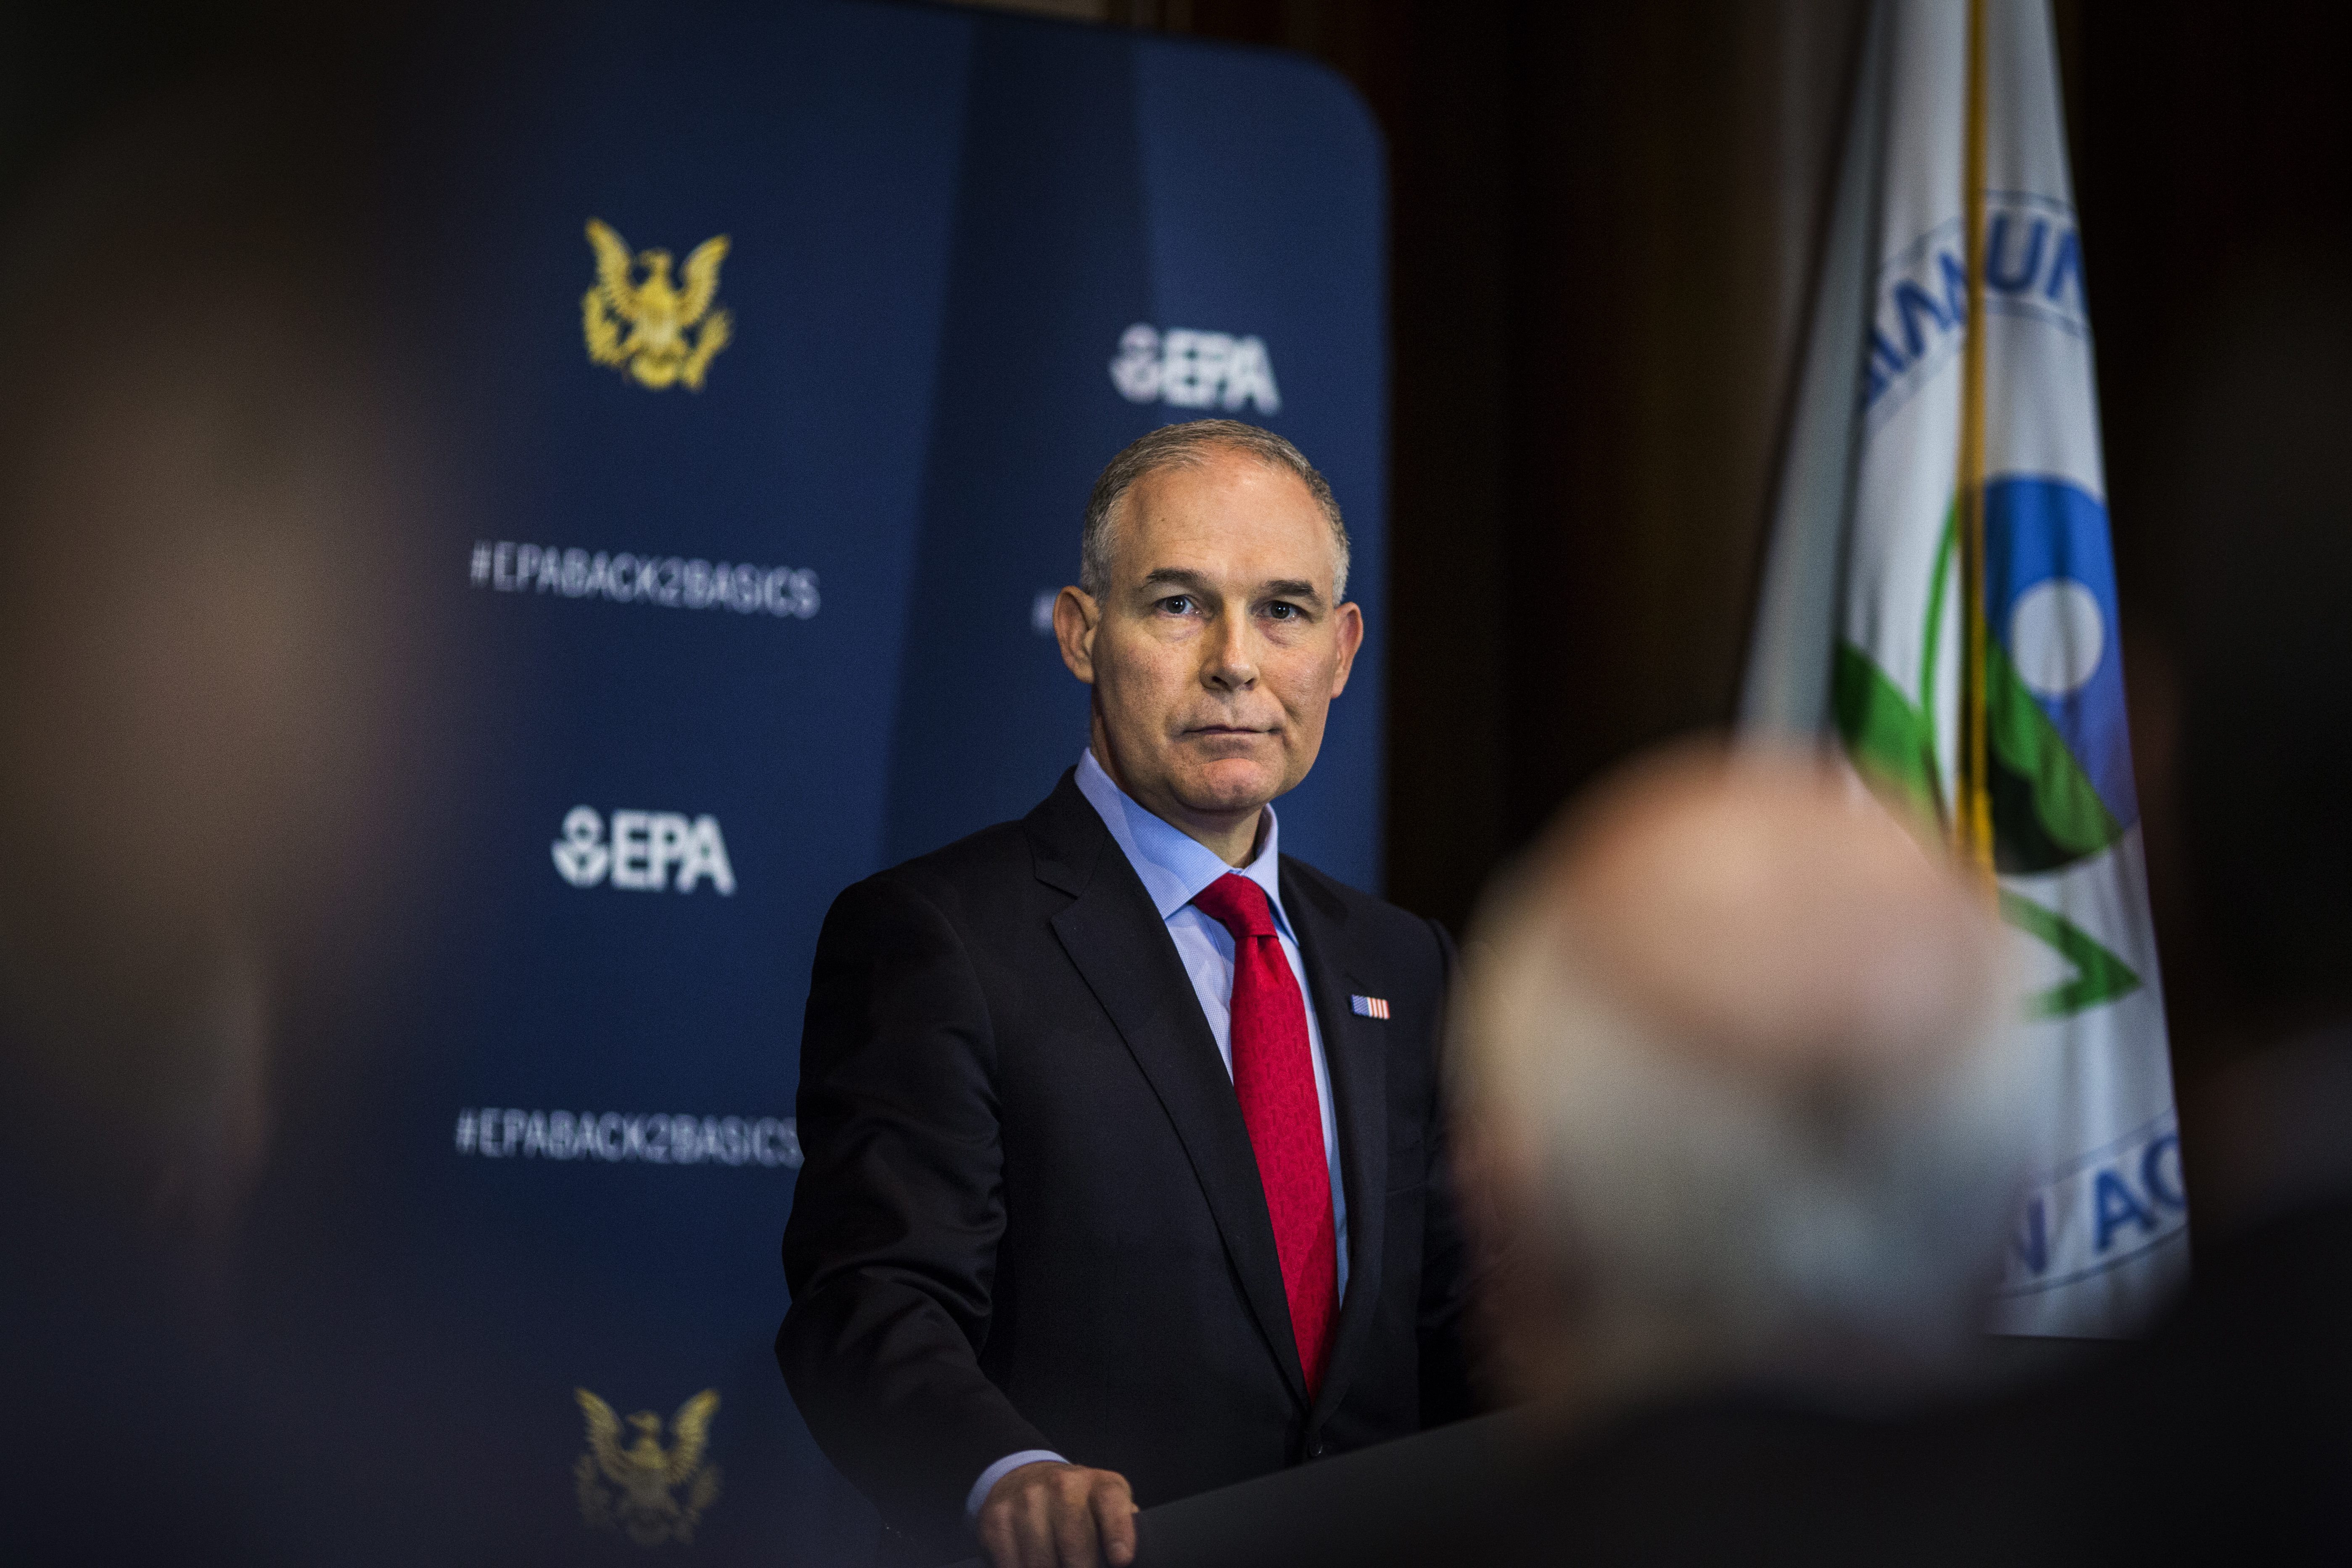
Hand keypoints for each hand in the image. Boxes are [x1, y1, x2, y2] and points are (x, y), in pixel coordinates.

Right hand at [976, 1459, 1137, 1567]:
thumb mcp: (1106, 1504)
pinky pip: (1012, 1565)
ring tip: (1059, 1567)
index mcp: (1098, 1485)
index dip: (1119, 1533)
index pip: (1111, 1505)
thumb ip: (1123, 1527)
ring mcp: (1026, 1501)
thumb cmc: (1077, 1503)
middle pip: (1075, 1548)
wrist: (1024, 1478)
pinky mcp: (997, 1519)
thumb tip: (1132, 1558)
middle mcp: (1061, 1486)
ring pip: (1041, 1564)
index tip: (1121, 1559)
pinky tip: (1032, 1565)